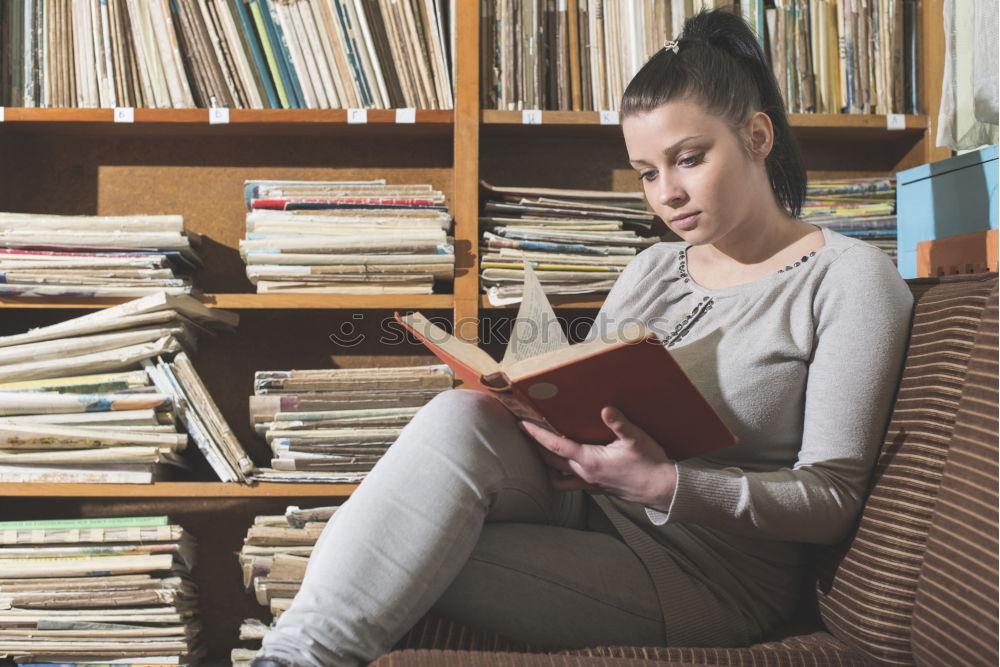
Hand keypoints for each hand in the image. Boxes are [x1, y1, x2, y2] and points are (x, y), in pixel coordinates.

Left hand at [519, 407, 677, 511]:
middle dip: (535, 447)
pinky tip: (566, 462)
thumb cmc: (650, 463)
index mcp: (589, 461)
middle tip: (525, 431)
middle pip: (550, 461)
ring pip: (557, 477)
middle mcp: (585, 474)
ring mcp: (590, 483)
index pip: (555, 445)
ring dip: (546, 464)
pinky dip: (561, 473)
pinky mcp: (597, 488)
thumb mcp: (636, 439)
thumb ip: (619, 424)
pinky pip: (571, 482)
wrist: (663, 489)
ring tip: (540, 450)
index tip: (522, 424)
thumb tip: (605, 409)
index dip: (537, 434)